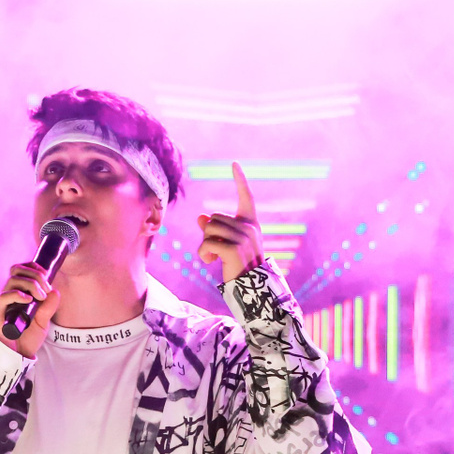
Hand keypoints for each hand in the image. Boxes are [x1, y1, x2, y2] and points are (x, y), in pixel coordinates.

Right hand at [0, 262, 62, 358]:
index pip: (22, 269)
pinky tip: (28, 300)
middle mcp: (10, 294)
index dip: (33, 267)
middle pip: (17, 270)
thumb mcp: (44, 322)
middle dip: (35, 275)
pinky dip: (17, 294)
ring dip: (30, 284)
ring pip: (12, 280)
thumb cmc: (27, 338)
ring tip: (40, 297)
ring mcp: (4, 303)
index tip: (46, 274)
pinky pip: (4, 296)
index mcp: (20, 292)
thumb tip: (55, 291)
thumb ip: (49, 307)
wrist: (18, 356)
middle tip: (46, 289)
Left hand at [196, 162, 263, 282]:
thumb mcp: (226, 245)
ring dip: (204, 245)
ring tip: (214, 257)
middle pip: (214, 217)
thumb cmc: (238, 266)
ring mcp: (243, 237)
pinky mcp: (234, 249)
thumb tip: (201, 217)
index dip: (240, 180)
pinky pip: (207, 242)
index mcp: (251, 223)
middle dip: (209, 233)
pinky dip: (203, 253)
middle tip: (216, 251)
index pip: (246, 197)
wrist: (252, 290)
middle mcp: (249, 227)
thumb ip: (214, 230)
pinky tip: (211, 262)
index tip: (234, 163)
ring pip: (209, 229)